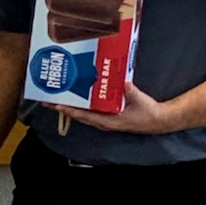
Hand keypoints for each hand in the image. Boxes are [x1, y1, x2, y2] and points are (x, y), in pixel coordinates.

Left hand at [48, 82, 169, 134]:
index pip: (83, 116)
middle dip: (62, 107)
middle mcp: (102, 121)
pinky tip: (77, 96)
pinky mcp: (108, 115)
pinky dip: (81, 104)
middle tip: (47, 99)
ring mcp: (104, 119)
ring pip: (82, 113)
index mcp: (108, 121)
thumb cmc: (148, 113)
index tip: (55, 105)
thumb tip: (124, 83)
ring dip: (70, 106)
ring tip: (57, 96)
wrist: (158, 121)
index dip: (68, 110)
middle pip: (78, 115)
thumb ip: (132, 92)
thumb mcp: (140, 101)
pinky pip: (90, 110)